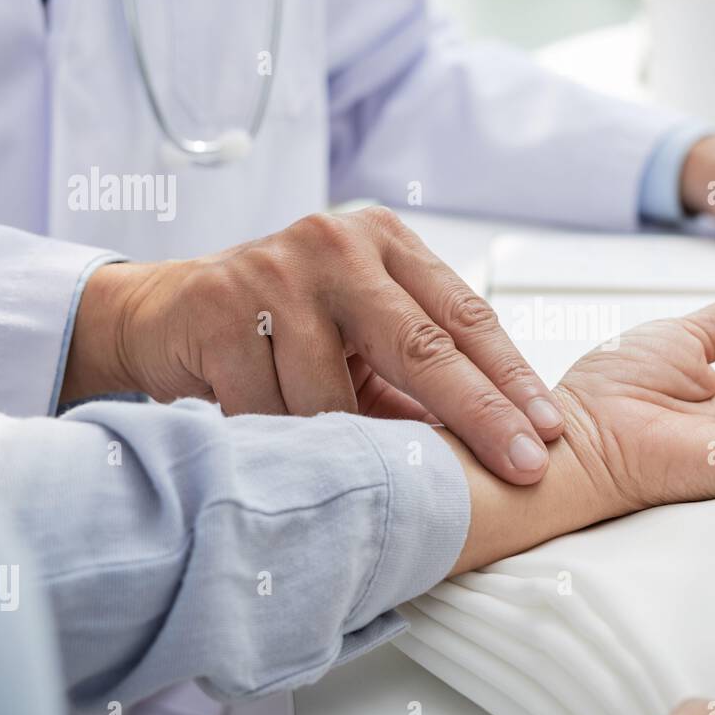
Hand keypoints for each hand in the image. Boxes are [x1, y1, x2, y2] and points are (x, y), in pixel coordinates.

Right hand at [61, 207, 563, 484]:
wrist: (167, 313)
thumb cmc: (286, 328)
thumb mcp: (361, 338)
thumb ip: (417, 379)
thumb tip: (497, 446)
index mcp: (386, 244)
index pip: (465, 315)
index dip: (511, 378)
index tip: (547, 433)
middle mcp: (337, 244)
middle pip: (422, 344)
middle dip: (479, 413)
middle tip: (523, 465)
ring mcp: (276, 269)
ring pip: (335, 394)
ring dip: (345, 446)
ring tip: (346, 471)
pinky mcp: (220, 305)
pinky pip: (269, 407)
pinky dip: (280, 442)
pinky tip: (277, 448)